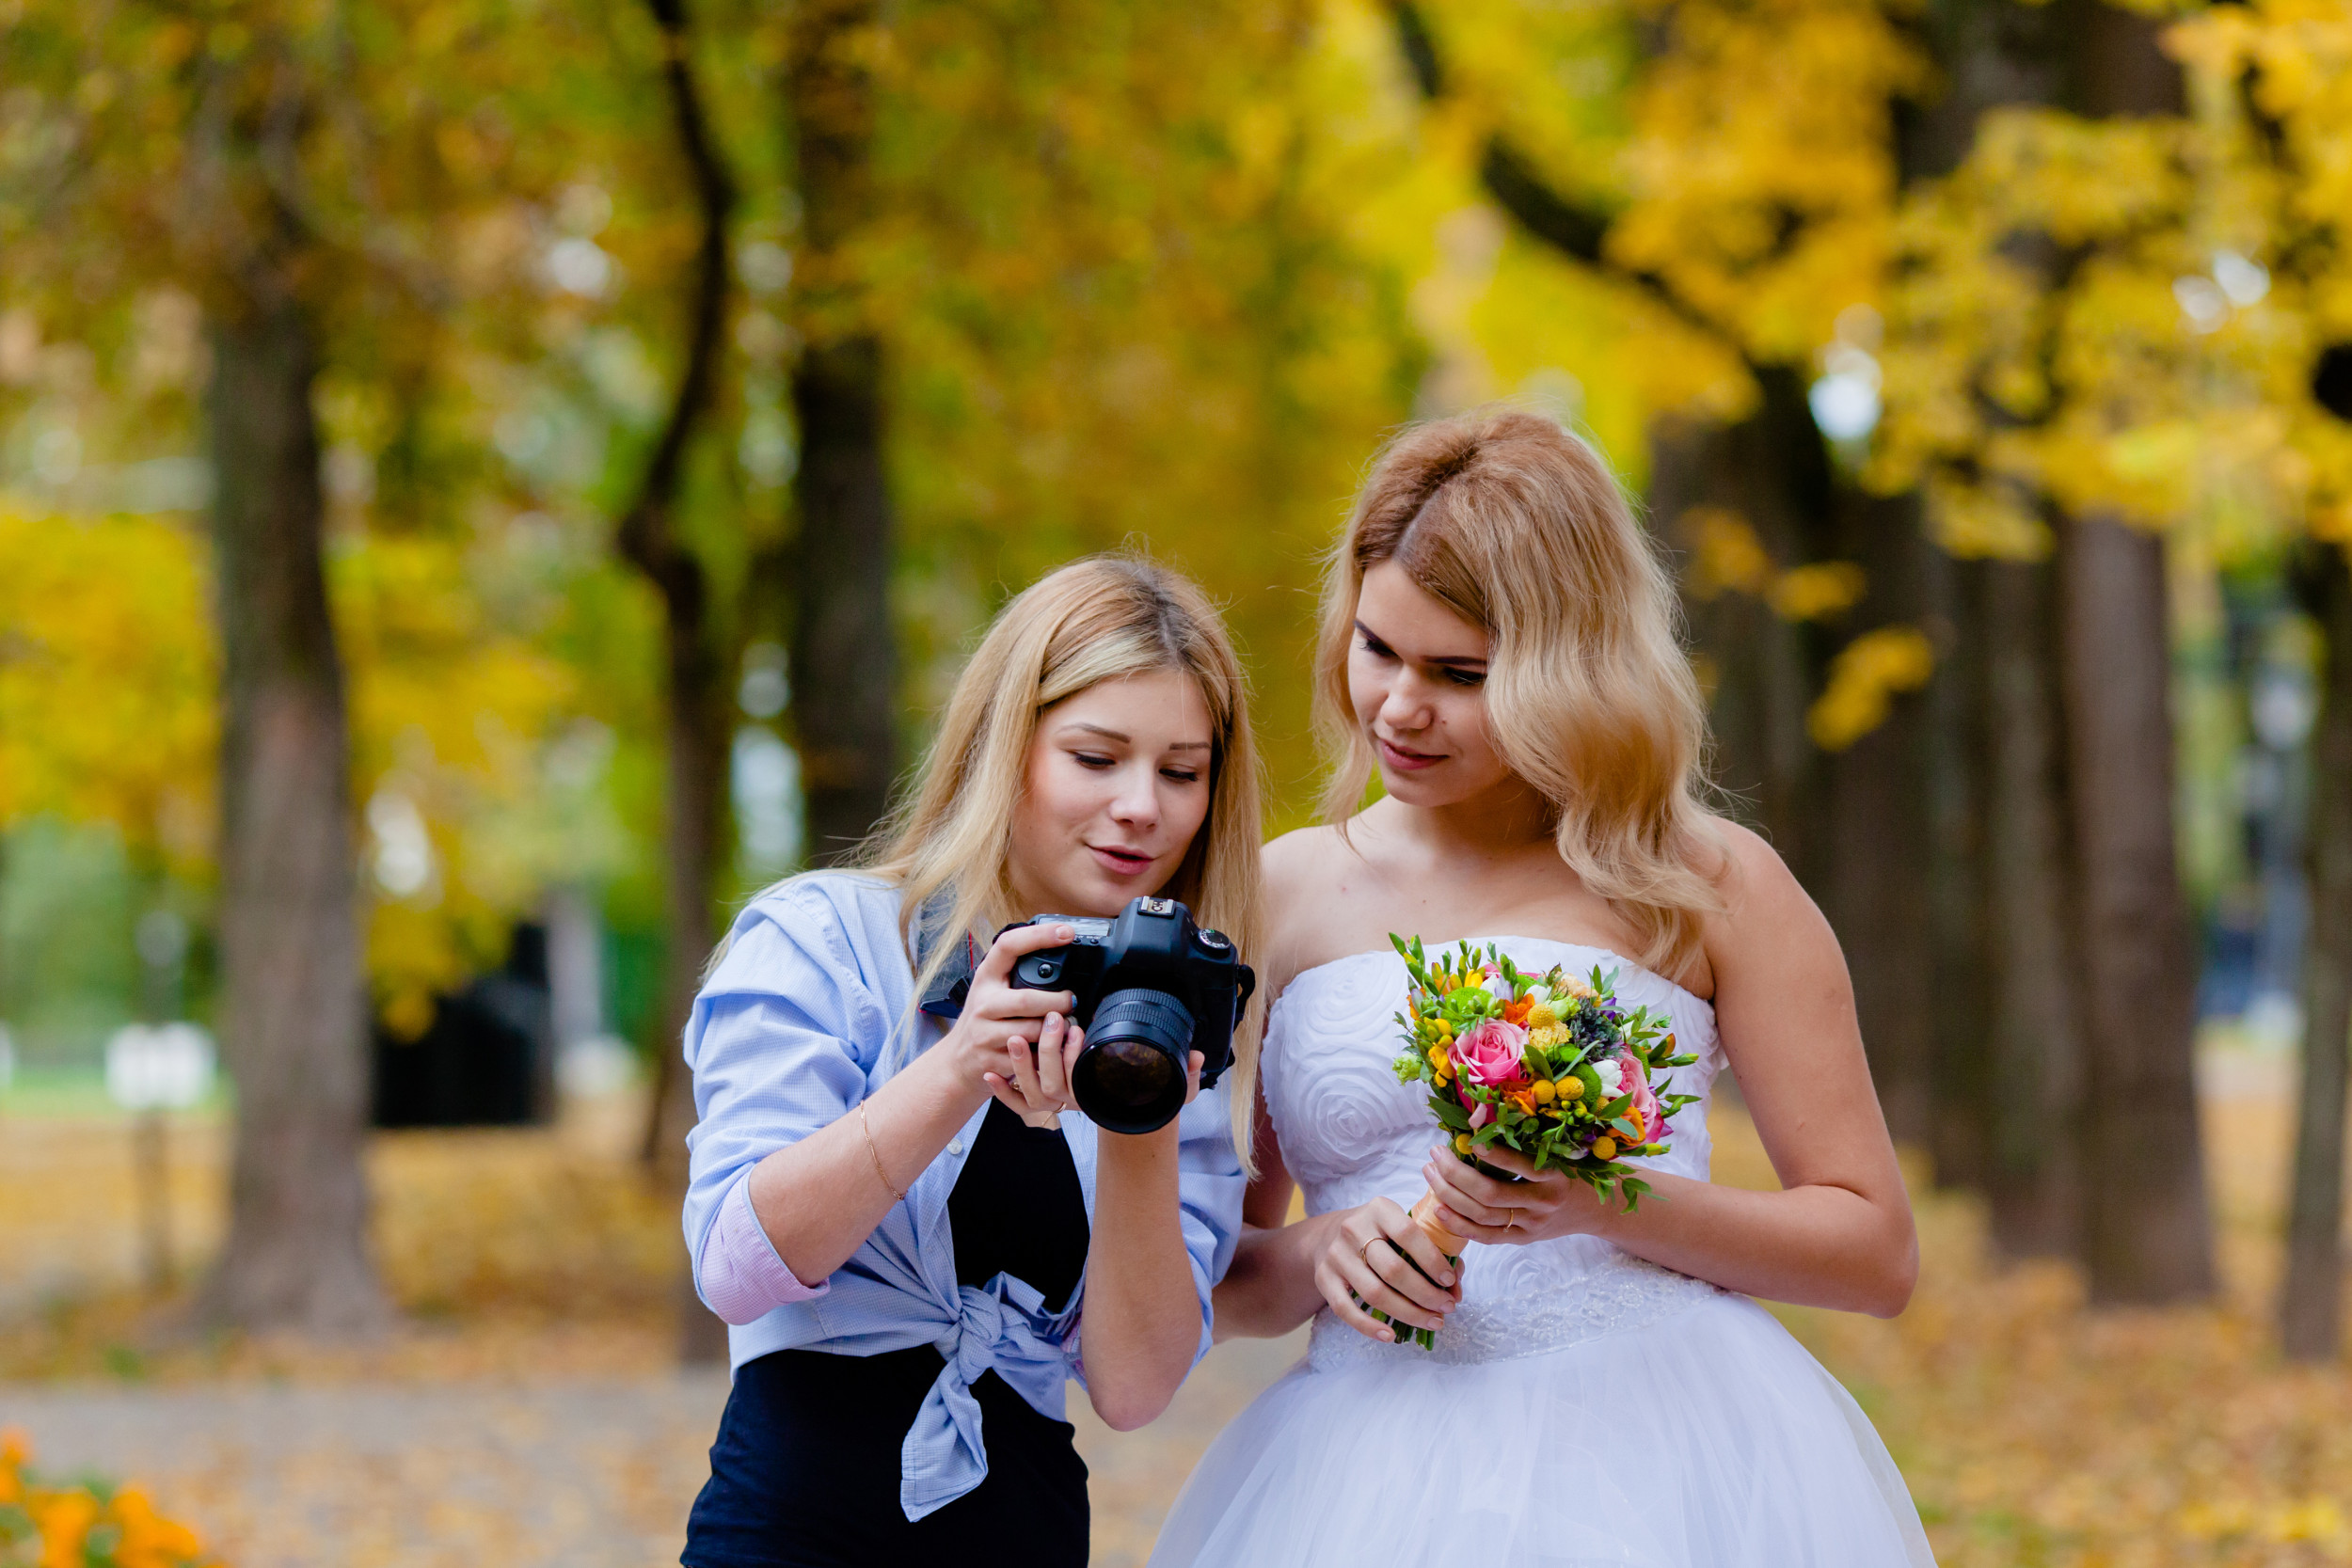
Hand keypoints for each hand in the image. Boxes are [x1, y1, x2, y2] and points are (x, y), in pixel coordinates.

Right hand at [944, 923, 1081, 1120]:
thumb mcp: (994, 990)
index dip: (1039, 936)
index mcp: (986, 978)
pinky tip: (1053, 1050)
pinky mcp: (992, 1061)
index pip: (1008, 946)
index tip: (1066, 932)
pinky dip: (1047, 1056)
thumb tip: (1061, 952)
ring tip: (1066, 1026)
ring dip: (1056, 1031)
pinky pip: (1030, 1058)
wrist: (957, 1060)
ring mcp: (984, 1034)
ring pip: (1032, 1032)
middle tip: (1072, 1001)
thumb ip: (1018, 974)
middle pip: (1027, 1000)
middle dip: (1057, 1001)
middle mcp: (983, 1004)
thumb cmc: (985, 1019)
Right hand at [1313, 1197, 1461, 1343]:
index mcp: (1379, 1209)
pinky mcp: (1324, 1278)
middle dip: (1425, 1294)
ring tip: (1431, 1321)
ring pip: (1374, 1293)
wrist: (1328, 1236)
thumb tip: (1456, 1290)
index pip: (1408, 1234)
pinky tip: (1390, 1335)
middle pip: (1393, 1270)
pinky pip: (1346, 1309)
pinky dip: (1369, 1327)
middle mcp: (1354, 1229)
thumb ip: (1436, 1252)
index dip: (1432, 1260)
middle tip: (1447, 1308)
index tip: (1450, 1281)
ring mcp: (1336, 1255)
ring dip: (1407, 1313)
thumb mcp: (1403, 1228)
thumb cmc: (1379, 1234)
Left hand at [1420, 1143, 1606, 1245]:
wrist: (1594, 1208)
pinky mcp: (1523, 1240)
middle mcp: (1543, 1202)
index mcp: (1553, 1175)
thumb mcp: (1556, 1151)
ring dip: (1449, 1195)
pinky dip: (1459, 1225)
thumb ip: (1523, 1140)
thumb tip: (1476, 1116)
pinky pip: (1486, 1237)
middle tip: (1435, 1154)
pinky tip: (1439, 1209)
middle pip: (1489, 1194)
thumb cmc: (1569, 1170)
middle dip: (1454, 1174)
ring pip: (1482, 1216)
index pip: (1518, 1166)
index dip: (1491, 1155)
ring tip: (1430, 1174)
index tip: (1468, 1141)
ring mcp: (1532, 1225)